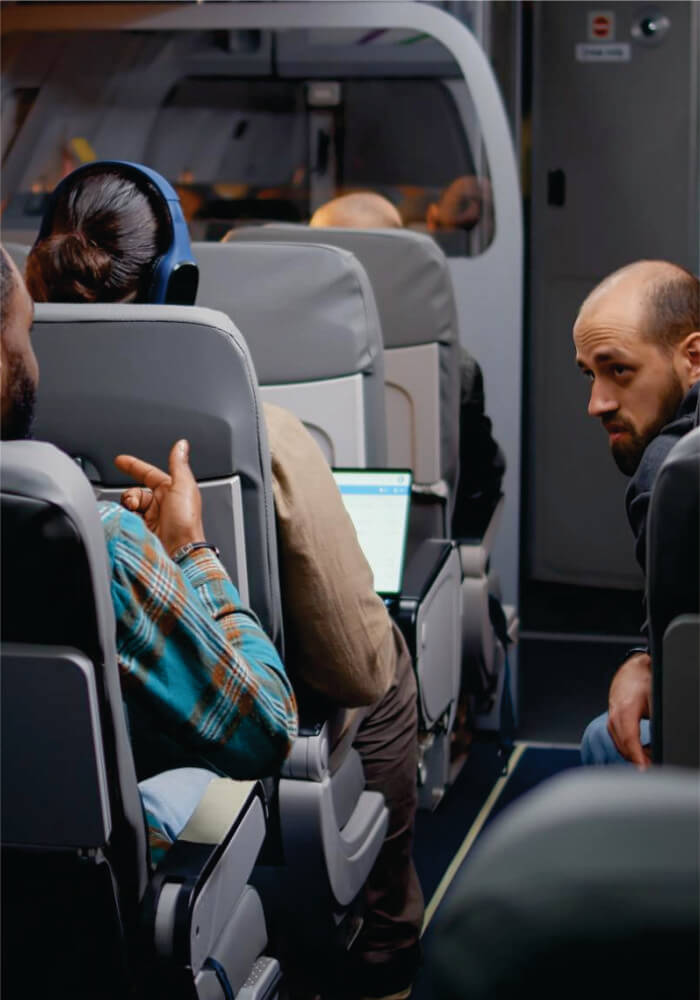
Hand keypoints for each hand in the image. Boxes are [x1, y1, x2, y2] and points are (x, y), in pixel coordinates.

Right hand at [115, 439, 205, 557]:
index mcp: (172, 491)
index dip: (134, 466)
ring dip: (128, 507)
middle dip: (130, 494)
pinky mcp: (142, 531)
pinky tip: (128, 522)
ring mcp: (151, 518)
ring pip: (129, 505)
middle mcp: (161, 504)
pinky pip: (126, 519)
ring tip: (132, 514)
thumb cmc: (186, 523)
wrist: (179, 553)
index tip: (119, 460)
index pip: (149, 473)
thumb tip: (182, 444)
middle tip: (133, 504)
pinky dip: (124, 518)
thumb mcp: (184, 487)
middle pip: (135, 491)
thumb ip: (179, 464)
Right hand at [607, 652, 651, 767]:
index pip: (630, 741)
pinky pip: (619, 740)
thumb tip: (662, 740)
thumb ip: (657, 721)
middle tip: (654, 767)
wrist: (632, 671)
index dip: (637, 758)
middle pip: (623, 747)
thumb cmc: (644, 681)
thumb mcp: (655, 699)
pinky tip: (642, 749)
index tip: (645, 769)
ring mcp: (611, 719)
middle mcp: (614, 716)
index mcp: (625, 710)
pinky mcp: (612, 721)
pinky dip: (630, 748)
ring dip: (634, 755)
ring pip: (620, 745)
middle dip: (638, 760)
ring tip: (651, 758)